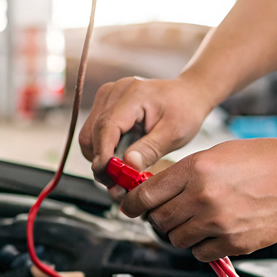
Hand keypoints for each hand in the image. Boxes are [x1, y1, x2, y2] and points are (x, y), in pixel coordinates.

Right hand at [78, 76, 217, 197]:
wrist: (187, 95)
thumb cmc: (184, 110)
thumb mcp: (173, 133)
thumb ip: (150, 150)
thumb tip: (127, 165)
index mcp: (132, 94)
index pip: (106, 127)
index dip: (103, 156)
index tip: (110, 178)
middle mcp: (113, 92)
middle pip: (91, 135)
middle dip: (101, 162)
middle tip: (118, 184)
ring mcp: (106, 98)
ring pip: (89, 137)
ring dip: (101, 158)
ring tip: (122, 173)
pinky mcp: (105, 106)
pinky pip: (94, 134)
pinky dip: (104, 151)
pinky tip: (121, 159)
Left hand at [120, 138, 276, 261]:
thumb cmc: (263, 160)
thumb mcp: (216, 153)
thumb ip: (184, 173)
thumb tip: (154, 191)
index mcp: (195, 169)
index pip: (146, 195)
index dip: (132, 204)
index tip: (128, 208)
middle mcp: (203, 197)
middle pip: (158, 220)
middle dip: (160, 218)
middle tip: (171, 212)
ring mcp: (218, 222)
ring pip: (177, 240)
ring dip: (182, 233)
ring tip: (199, 220)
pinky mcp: (234, 242)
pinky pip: (201, 254)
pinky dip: (202, 247)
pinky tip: (215, 232)